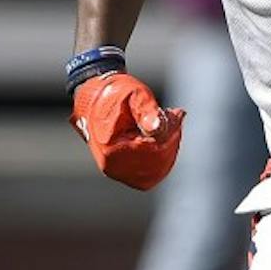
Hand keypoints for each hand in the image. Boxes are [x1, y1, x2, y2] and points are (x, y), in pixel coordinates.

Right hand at [70, 71, 184, 190]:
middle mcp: (112, 165)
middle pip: (157, 161)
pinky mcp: (125, 175)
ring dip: (169, 146)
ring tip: (168, 124)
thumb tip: (157, 127)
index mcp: (110, 147)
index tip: (177, 113)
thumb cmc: (113, 94)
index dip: (170, 132)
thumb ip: (146, 109)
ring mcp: (118, 173)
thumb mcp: (133, 93)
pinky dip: (163, 156)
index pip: (153, 149)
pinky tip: (163, 138)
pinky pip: (153, 174)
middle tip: (175, 116)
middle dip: (172, 138)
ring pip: (158, 170)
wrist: (93, 102)